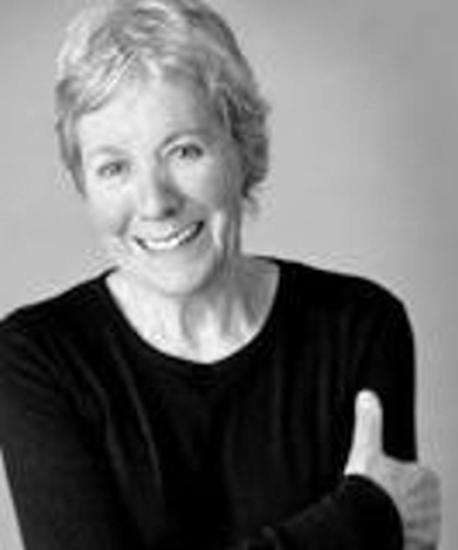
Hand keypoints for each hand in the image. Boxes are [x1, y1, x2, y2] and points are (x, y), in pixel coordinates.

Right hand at [344, 390, 440, 549]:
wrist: (363, 526)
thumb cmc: (369, 489)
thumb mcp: (366, 448)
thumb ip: (369, 421)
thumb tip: (367, 397)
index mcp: (426, 478)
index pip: (415, 476)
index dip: (396, 478)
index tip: (381, 482)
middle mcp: (433, 505)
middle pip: (415, 499)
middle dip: (400, 500)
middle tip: (378, 499)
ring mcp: (429, 529)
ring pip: (415, 520)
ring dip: (400, 519)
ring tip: (377, 516)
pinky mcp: (421, 548)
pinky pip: (412, 540)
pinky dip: (400, 537)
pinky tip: (382, 533)